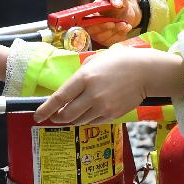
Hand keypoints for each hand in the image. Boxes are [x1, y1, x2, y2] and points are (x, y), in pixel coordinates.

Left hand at [33, 46, 183, 124]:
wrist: (146, 72)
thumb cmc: (120, 61)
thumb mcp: (96, 61)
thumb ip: (80, 75)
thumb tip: (68, 90)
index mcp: (85, 78)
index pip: (59, 99)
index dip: (45, 110)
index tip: (37, 116)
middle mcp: (92, 95)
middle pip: (66, 115)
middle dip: (57, 117)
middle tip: (55, 116)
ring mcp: (103, 107)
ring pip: (79, 121)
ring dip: (73, 118)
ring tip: (74, 111)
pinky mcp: (113, 115)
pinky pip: (93, 122)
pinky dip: (88, 118)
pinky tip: (91, 110)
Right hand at [86, 0, 141, 46]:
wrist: (127, 8)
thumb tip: (116, 3)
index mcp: (90, 13)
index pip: (85, 22)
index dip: (94, 24)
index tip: (107, 21)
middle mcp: (92, 25)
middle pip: (93, 32)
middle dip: (105, 28)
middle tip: (116, 23)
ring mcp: (99, 33)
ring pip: (103, 38)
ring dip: (115, 31)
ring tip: (125, 23)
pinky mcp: (107, 39)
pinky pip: (112, 41)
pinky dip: (120, 35)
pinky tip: (127, 27)